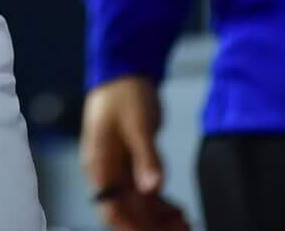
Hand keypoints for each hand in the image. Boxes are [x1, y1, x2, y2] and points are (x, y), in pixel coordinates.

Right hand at [82, 76, 192, 230]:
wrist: (124, 70)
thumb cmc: (124, 93)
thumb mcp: (137, 125)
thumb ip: (146, 158)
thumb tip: (153, 188)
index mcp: (100, 164)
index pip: (111, 209)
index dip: (132, 227)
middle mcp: (106, 172)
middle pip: (126, 212)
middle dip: (151, 226)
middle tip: (181, 229)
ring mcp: (118, 169)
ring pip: (137, 205)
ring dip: (159, 219)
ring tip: (185, 223)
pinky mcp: (131, 163)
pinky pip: (144, 193)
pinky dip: (160, 205)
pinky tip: (178, 211)